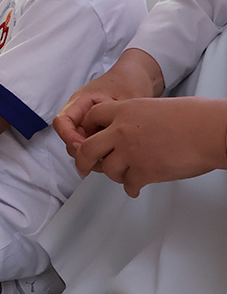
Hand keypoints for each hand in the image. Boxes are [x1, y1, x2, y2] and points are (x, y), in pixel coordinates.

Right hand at [54, 48, 163, 152]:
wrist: (138, 75)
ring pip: (78, 144)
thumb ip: (112, 121)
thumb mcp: (124, 101)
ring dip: (91, 153)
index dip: (69, 138)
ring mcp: (86, 121)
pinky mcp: (94, 128)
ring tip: (110, 156)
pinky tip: (114, 152)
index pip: (62, 122)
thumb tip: (104, 144)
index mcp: (80, 101)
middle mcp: (79, 112)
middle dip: (82, 150)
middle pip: (68, 137)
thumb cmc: (129, 81)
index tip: (86, 148)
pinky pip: (90, 144)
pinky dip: (99, 151)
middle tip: (102, 158)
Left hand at [70, 96, 226, 194]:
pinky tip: (137, 187)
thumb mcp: (155, 106)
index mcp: (125, 110)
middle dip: (82, 161)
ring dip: (116, 174)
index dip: (89, 128)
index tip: (88, 137)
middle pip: (87, 149)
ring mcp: (131, 152)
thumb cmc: (194, 117)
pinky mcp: (144, 172)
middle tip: (82, 169)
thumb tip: (131, 129)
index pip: (93, 117)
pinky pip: (128, 185)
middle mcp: (122, 131)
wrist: (210, 131)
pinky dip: (132, 187)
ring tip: (126, 175)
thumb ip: (136, 117)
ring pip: (108, 170)